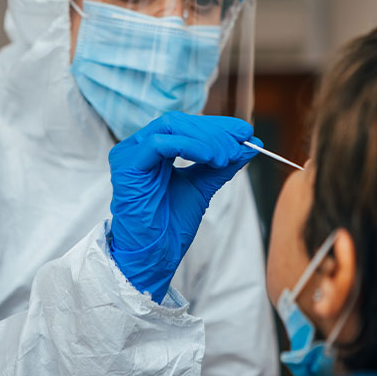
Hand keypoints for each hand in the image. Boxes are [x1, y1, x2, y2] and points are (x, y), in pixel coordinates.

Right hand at [108, 111, 260, 302]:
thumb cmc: (171, 224)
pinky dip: (190, 146)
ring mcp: (129, 153)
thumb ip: (223, 164)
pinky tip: (210, 159)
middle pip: (180, 121)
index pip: (186, 124)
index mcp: (154, 149)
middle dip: (215, 131)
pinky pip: (160, 144)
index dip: (217, 126)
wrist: (155, 254)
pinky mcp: (126, 165)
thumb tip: (250, 143)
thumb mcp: (203, 186)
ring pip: (171, 127)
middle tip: (239, 145)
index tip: (245, 133)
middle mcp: (139, 146)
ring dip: (206, 139)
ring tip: (225, 158)